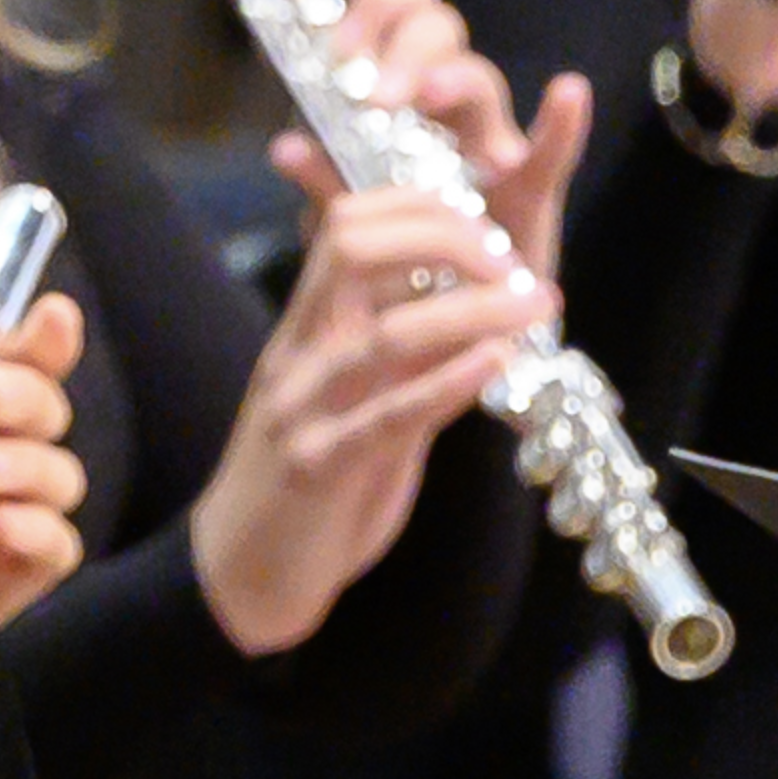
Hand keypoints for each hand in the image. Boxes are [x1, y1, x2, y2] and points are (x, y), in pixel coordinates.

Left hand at [0, 276, 91, 622]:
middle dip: (25, 397)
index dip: (48, 338)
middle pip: (49, 413)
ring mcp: (6, 514)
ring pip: (62, 478)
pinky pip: (59, 549)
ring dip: (28, 464)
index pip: (27, 362)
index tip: (50, 316)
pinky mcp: (8, 574)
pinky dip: (38, 531)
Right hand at [187, 186, 554, 655]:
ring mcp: (302, 410)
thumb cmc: (304, 477)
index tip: (485, 226)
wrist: (239, 571)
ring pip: (387, 334)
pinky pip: (389, 417)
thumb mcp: (347, 395)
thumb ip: (397, 347)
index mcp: (302, 327)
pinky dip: (450, 381)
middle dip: (445, 237)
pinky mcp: (317, 469)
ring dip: (475, 310)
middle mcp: (297, 353)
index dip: (420, 207)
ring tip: (538, 304)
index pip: (347, 224)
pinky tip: (498, 360)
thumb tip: (469, 294)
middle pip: (355, 248)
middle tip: (510, 262)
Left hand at [267, 0, 593, 279]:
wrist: (434, 335)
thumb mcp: (345, 224)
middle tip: (376, 98)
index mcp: (397, 93)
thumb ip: (324, 183)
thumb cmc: (386, 262)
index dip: (373, 9)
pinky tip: (567, 92)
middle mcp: (447, 108)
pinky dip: (562, 124)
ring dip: (453, 80)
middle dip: (406, 50)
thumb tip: (286, 147)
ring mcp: (490, 145)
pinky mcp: (529, 193)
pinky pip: (550, 154)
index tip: (343, 48)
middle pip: (439, 33)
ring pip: (480, 82)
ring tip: (427, 97)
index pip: (395, 10)